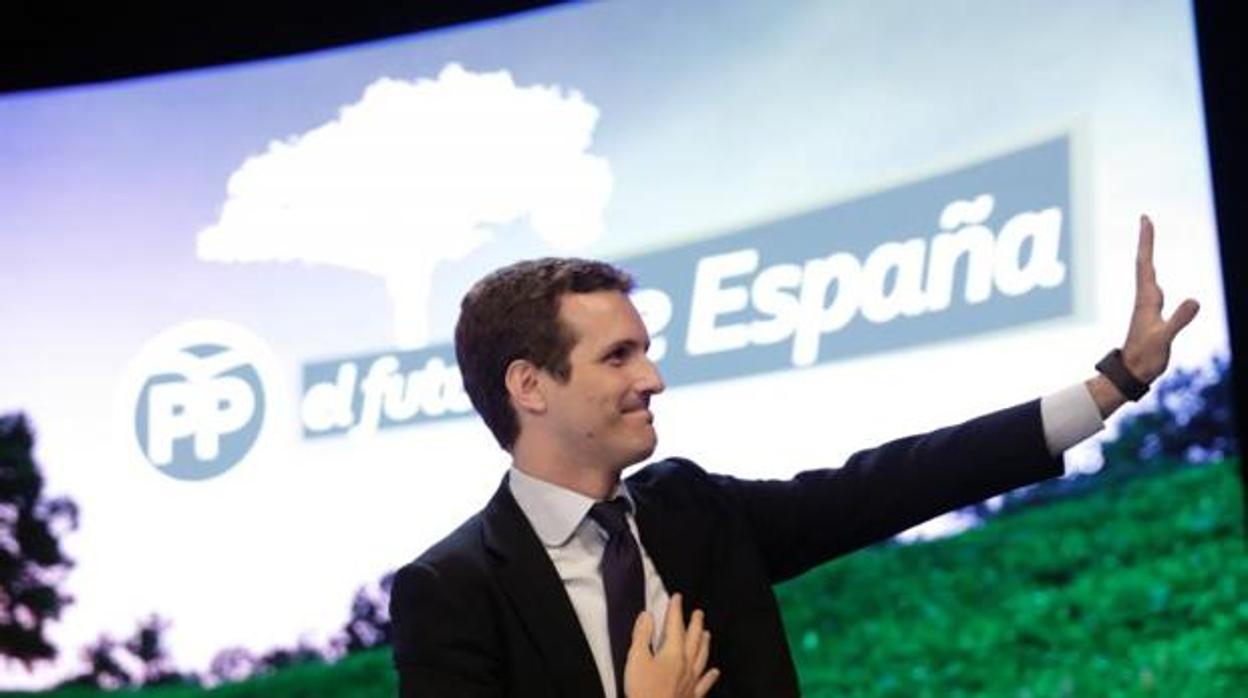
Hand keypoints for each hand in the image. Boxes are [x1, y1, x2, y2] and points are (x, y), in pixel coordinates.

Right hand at [623, 594, 720, 697]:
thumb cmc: (643, 691)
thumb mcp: (636, 659)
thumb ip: (642, 636)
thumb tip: (647, 615)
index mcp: (673, 653)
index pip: (675, 626)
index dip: (675, 610)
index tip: (677, 598)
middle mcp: (687, 664)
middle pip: (693, 639)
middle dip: (695, 624)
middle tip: (698, 612)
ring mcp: (691, 681)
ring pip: (702, 657)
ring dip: (705, 643)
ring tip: (707, 634)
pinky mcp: (692, 697)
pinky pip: (704, 683)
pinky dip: (710, 676)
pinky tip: (715, 672)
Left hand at [1120, 214, 1198, 382]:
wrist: (1132, 372)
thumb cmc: (1146, 356)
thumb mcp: (1165, 338)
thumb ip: (1179, 319)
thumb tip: (1196, 300)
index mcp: (1147, 299)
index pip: (1146, 263)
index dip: (1147, 241)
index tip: (1145, 220)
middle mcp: (1145, 298)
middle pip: (1145, 263)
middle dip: (1146, 240)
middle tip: (1145, 219)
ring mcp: (1147, 305)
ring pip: (1147, 274)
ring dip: (1147, 254)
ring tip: (1147, 238)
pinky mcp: (1151, 315)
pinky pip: (1152, 288)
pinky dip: (1153, 276)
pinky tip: (1154, 277)